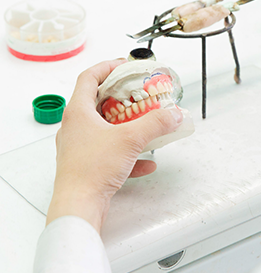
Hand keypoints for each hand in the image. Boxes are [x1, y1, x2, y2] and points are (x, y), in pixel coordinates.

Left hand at [47, 59, 183, 232]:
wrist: (79, 206)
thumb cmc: (91, 170)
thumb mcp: (130, 139)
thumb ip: (155, 123)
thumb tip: (172, 114)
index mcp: (78, 112)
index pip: (89, 77)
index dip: (107, 67)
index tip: (125, 65)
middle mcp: (76, 127)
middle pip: (98, 101)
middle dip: (122, 97)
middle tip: (139, 94)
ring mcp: (80, 146)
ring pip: (105, 127)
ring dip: (127, 124)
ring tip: (145, 124)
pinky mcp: (87, 165)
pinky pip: (111, 152)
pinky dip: (129, 153)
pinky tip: (147, 162)